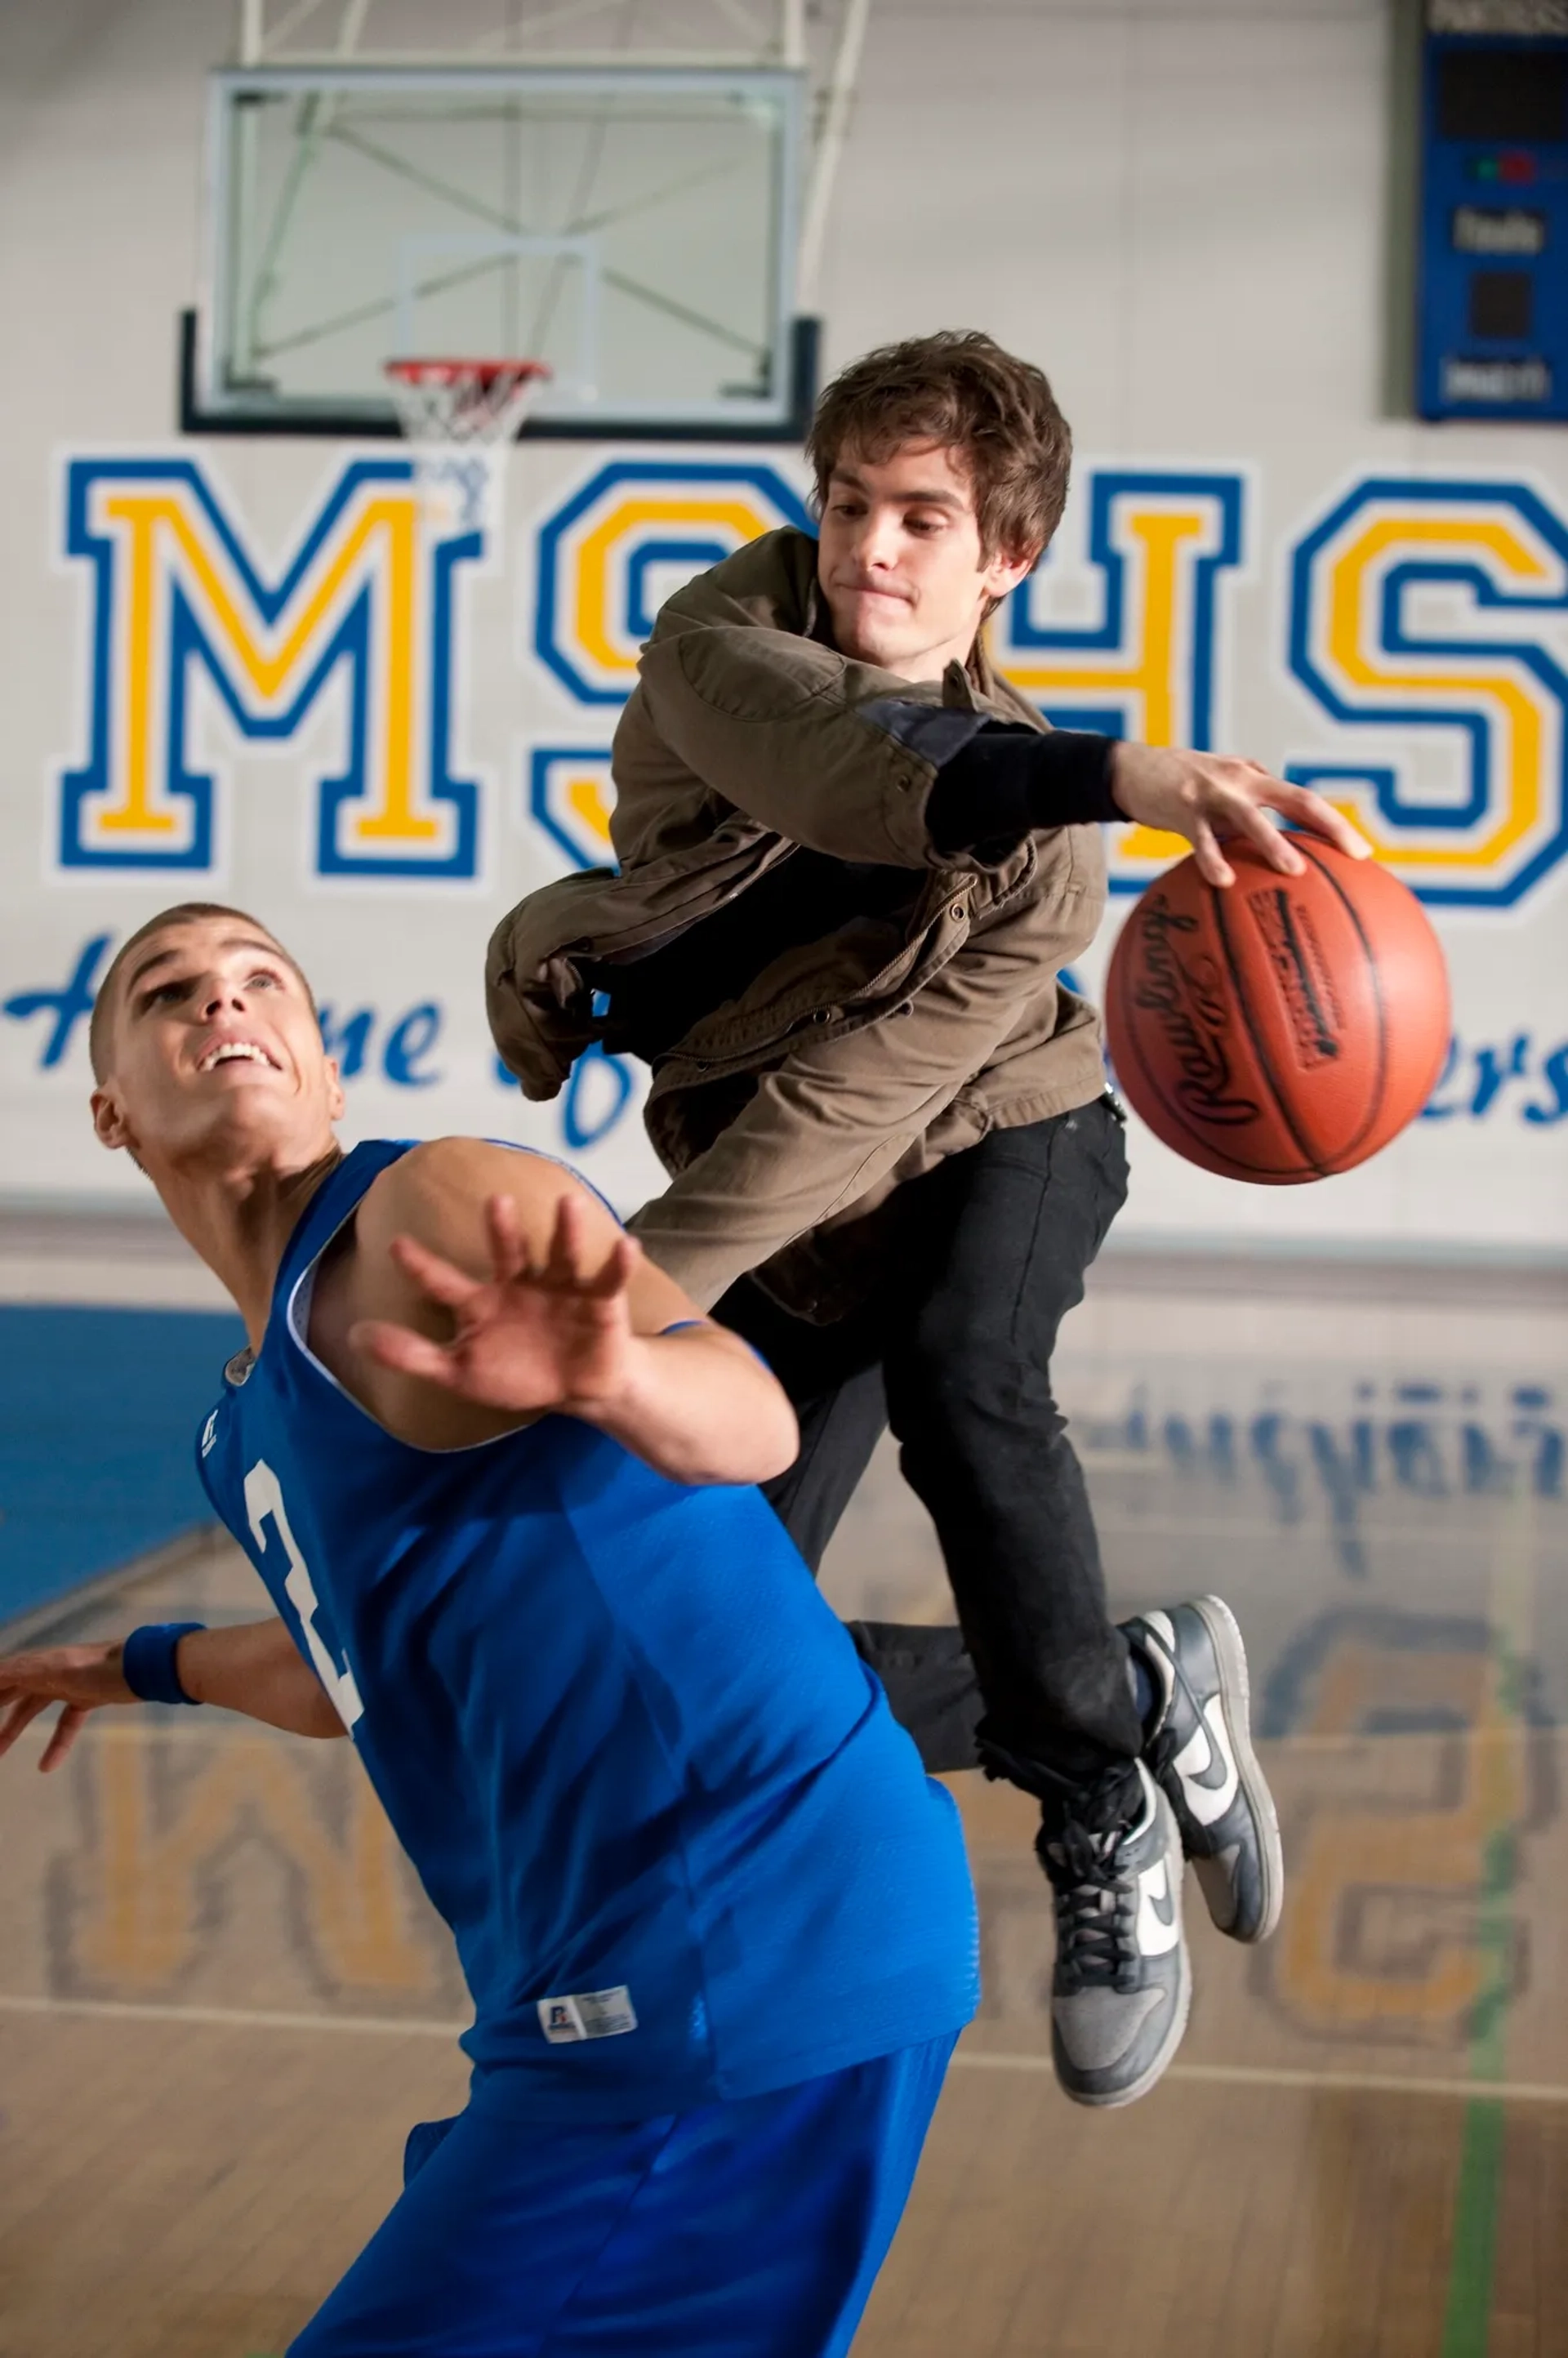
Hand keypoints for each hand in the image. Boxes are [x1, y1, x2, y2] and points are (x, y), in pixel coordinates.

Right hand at [0, 1642, 135, 1770]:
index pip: (0, 1677)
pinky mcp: (87, 1697)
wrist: (142, 1667)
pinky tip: (46, 1767)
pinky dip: (55, 1744)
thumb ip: (17, 1671)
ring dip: (13, 1730)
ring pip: (32, 1709)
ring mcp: (67, 1683)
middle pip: (10, 1692)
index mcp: (35, 1662)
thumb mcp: (52, 1669)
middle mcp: (47, 1670)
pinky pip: (65, 1724)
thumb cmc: (98, 1665)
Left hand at [352, 1189, 642, 1417]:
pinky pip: (608, 1278)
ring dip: (566, 1230)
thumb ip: (412, 1355)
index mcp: (482, 1301)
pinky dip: (618, 1262)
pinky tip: (626, 1244)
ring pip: (561, 1254)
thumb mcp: (460, 1371)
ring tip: (568, 1204)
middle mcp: (519, 1283)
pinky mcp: (598, 1300)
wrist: (576, 1386)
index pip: (445, 1282)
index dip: (422, 1266)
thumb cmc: (517, 1372)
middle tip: (495, 1201)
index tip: (395, 1245)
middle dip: (501, 1229)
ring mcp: (560, 1288)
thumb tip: (355, 1335)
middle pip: (507, 1253)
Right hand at [1109, 744, 1371, 887]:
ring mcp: (1213, 792)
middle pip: (1297, 800)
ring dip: (1275, 844)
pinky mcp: (1182, 807)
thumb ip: (1246, 813)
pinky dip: (1213, 859)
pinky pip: (1200, 839)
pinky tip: (1223, 881)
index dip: (1335, 824)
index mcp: (1256, 780)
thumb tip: (1273, 852)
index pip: (1305, 801)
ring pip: (1251, 818)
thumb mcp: (1220, 794)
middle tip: (1355, 855)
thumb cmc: (1179, 788)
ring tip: (1295, 871)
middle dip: (1330, 826)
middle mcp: (1242, 781)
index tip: (1362, 853)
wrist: (1129, 768)